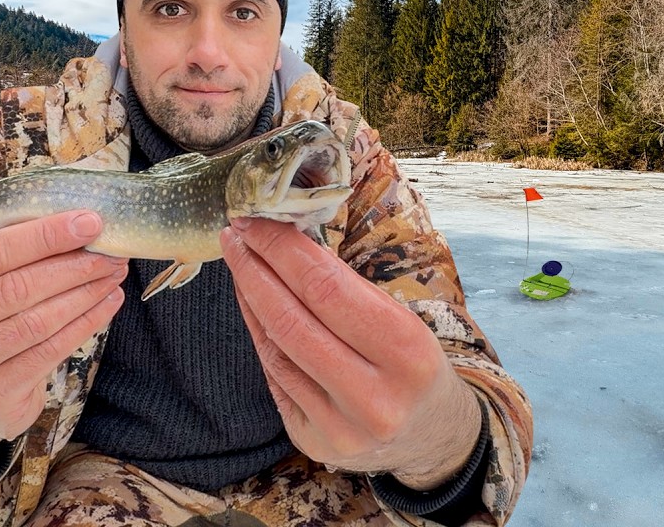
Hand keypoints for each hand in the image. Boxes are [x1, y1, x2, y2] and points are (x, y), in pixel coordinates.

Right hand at [0, 211, 127, 454]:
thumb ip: (11, 261)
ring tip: (113, 276)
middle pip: (13, 289)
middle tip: (111, 254)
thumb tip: (77, 224)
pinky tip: (107, 305)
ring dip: (82, 295)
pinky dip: (84, 324)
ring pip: (33, 322)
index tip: (88, 222)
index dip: (42, 236)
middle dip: (70, 267)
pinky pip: (47, 352)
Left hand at [222, 218, 481, 489]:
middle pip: (293, 319)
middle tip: (235, 235)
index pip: (328, 288)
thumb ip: (347, 290)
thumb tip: (283, 242)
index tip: (256, 220)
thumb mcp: (401, 320)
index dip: (283, 250)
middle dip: (255, 268)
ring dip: (250, 298)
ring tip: (240, 263)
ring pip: (276, 349)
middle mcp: (374, 397)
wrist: (429, 433)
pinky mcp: (315, 442)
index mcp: (407, 352)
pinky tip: (252, 306)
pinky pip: (275, 377)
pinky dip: (260, 334)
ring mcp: (341, 426)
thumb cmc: (410, 362)